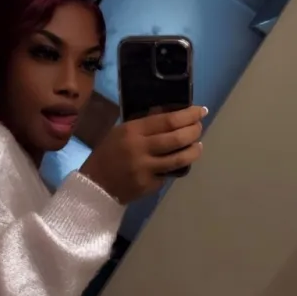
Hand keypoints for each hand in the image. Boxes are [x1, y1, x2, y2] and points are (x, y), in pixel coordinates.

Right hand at [80, 106, 206, 204]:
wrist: (95, 185)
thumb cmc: (109, 154)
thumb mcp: (121, 132)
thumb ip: (145, 124)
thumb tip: (172, 112)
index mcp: (132, 131)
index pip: (168, 120)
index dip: (189, 115)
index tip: (201, 111)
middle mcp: (140, 148)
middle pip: (177, 138)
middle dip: (194, 131)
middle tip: (199, 127)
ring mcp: (145, 169)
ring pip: (179, 158)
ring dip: (194, 151)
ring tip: (197, 146)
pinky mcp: (149, 185)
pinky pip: (169, 173)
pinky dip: (177, 167)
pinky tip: (177, 163)